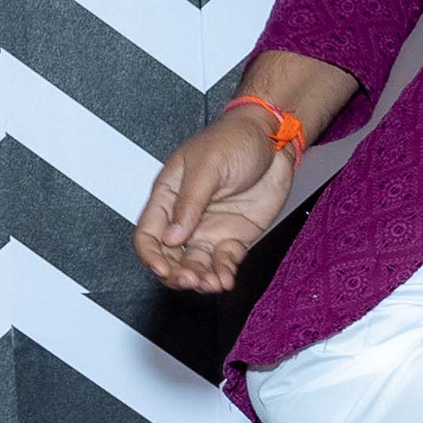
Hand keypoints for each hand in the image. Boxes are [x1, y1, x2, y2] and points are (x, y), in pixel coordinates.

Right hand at [134, 106, 294, 294]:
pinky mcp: (234, 236)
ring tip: (212, 283)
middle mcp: (185, 217)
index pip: (148, 234)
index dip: (151, 256)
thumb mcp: (207, 166)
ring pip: (196, 264)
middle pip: (170, 256)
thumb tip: (171, 237)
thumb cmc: (235, 139)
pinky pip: (223, 262)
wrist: (274, 139)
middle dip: (177, 273)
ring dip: (201, 279)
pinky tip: (225, 280)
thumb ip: (189, 203)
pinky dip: (223, 274)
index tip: (164, 269)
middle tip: (191, 280)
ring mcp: (210, 228)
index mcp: (168, 196)